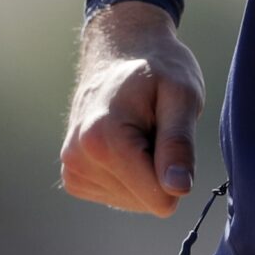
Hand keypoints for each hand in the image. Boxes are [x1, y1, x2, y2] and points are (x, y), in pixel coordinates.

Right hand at [58, 0, 204, 215]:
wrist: (119, 52)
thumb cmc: (157, 69)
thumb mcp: (182, 95)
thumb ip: (179, 144)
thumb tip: (179, 189)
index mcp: (104, 139)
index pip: (159, 197)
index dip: (176, 168)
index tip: (167, 131)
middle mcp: (79, 159)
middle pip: (147, 202)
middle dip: (159, 169)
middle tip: (153, 127)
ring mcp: (72, 170)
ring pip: (134, 202)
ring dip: (145, 170)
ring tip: (140, 130)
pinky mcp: (74, 178)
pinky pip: (120, 197)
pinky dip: (130, 175)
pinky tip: (126, 141)